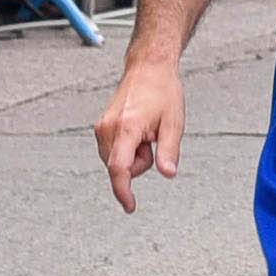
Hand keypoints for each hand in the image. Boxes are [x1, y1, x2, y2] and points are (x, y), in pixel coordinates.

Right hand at [93, 51, 185, 213]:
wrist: (148, 69)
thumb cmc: (163, 92)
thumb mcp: (174, 123)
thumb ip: (169, 151)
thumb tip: (168, 174)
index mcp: (126, 127)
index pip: (119, 168)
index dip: (123, 191)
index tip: (130, 206)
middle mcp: (108, 128)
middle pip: (121, 168)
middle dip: (139, 163)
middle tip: (154, 139)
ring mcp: (102, 127)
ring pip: (116, 162)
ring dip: (134, 156)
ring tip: (146, 132)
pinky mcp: (101, 127)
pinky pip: (113, 152)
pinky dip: (127, 149)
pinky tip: (138, 131)